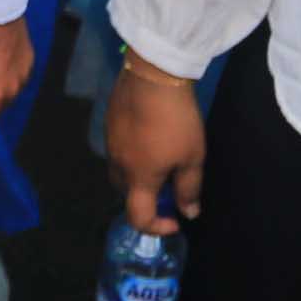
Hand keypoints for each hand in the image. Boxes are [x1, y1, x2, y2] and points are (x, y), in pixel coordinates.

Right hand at [105, 52, 207, 235]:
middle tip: (170, 182)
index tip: (175, 218)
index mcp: (139, 178)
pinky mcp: (109, 122)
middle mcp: (118, 164)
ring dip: (138, 174)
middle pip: (127, 194)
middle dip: (147, 197)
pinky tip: (148, 133)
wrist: (152, 73)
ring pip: (121, 170)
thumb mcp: (192, 156)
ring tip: (161, 156)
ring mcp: (110, 141)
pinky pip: (118, 148)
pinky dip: (132, 153)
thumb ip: (189, 189)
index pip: (138, 218)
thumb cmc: (176, 120)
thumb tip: (188, 212)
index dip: (156, 227)